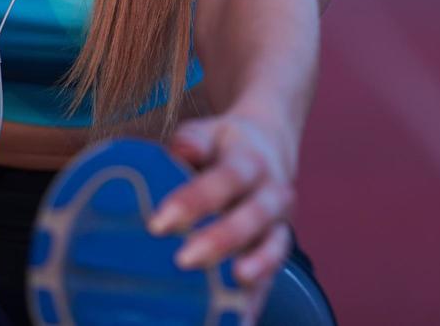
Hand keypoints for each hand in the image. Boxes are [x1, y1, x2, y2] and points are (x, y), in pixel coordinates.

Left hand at [148, 112, 297, 293]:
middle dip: (221, 239)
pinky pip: (271, 280)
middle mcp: (272, 193)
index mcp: (250, 161)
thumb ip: (192, 141)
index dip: (195, 200)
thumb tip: (180, 152)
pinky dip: (256, 302)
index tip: (159, 222)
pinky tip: (240, 322)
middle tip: (184, 259)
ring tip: (234, 286)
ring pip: (274, 248)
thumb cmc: (223, 146)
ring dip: (255, 269)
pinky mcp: (278, 252)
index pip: (225, 178)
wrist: (269, 146)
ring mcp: (280, 225)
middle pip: (253, 216)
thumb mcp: (208, 133)